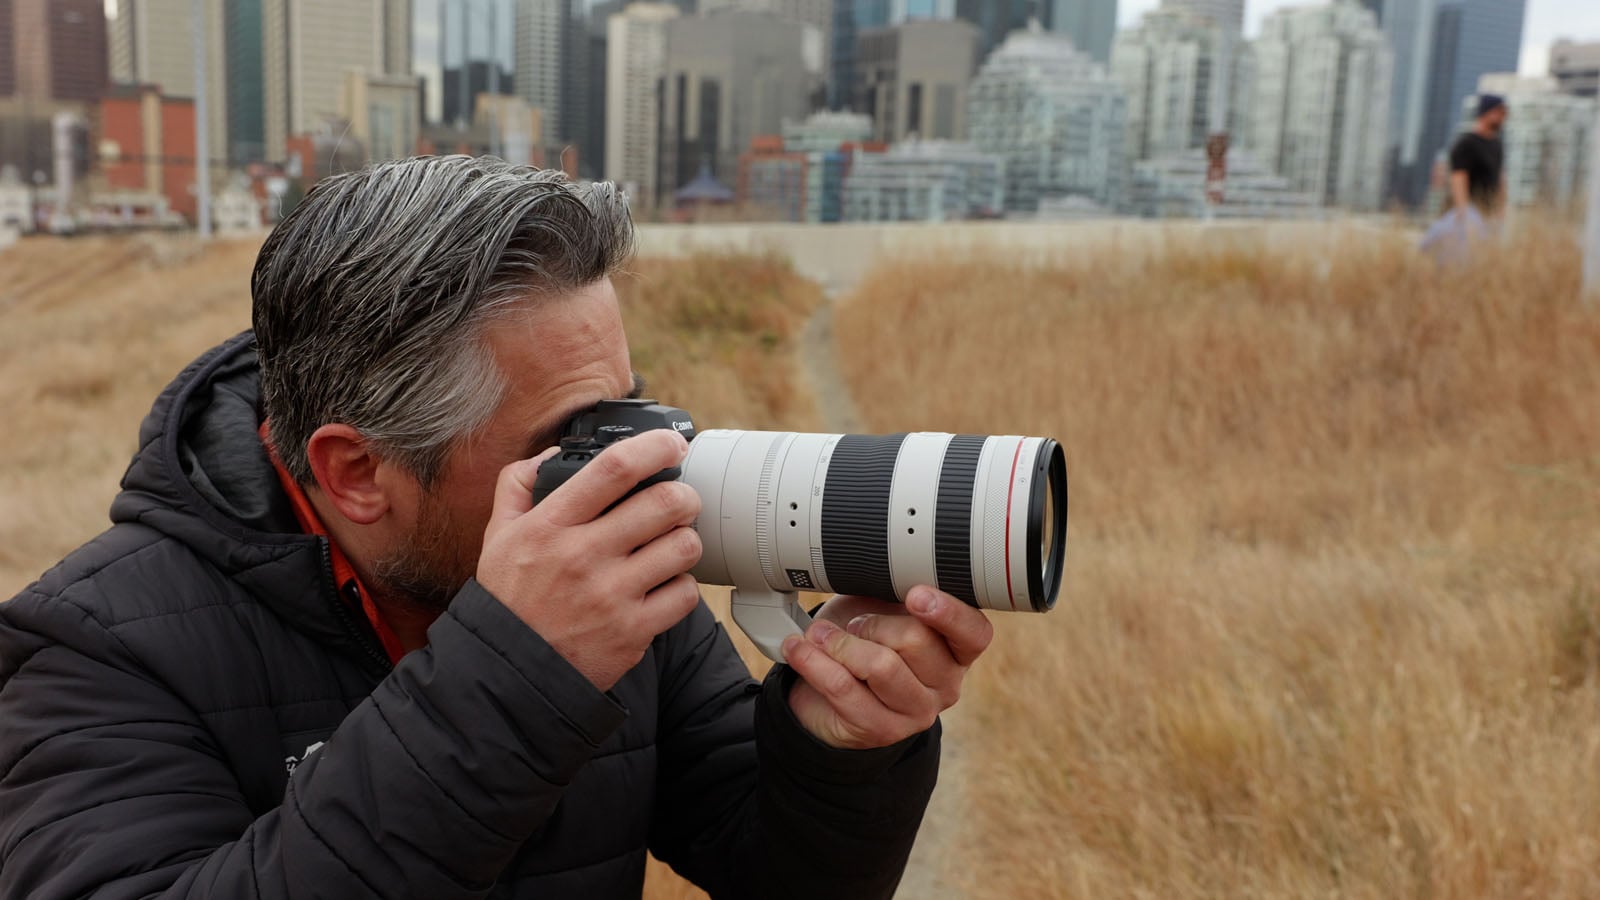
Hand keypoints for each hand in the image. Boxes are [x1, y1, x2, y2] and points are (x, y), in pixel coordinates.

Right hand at [477, 429, 702, 690]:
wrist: (509, 674)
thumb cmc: (509, 600)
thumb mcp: (497, 536)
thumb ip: (517, 486)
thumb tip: (553, 453)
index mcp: (550, 525)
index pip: (613, 469)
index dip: (654, 447)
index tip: (672, 445)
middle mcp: (582, 556)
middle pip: (665, 503)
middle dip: (685, 495)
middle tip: (681, 501)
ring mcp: (610, 596)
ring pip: (684, 547)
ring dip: (686, 540)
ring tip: (672, 544)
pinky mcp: (632, 632)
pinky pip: (685, 595)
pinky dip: (683, 586)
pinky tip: (664, 585)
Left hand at [782, 586, 992, 749]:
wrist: (830, 691)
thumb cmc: (865, 641)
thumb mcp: (883, 607)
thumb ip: (894, 591)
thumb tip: (881, 571)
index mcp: (957, 649)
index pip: (974, 633)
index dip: (948, 612)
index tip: (914, 594)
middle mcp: (946, 684)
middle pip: (916, 640)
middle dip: (872, 623)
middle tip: (853, 624)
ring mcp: (916, 712)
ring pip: (881, 666)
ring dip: (839, 643)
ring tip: (818, 635)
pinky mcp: (882, 731)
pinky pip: (844, 689)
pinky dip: (814, 662)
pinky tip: (798, 648)